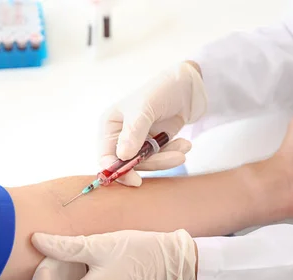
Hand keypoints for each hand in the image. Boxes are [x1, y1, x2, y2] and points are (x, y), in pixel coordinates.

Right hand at [102, 61, 206, 185]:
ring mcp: (138, 143)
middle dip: (153, 163)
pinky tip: (185, 144)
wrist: (187, 86)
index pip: (105, 157)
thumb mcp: (145, 108)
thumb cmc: (160, 90)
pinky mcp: (154, 146)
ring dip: (167, 158)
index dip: (116, 171)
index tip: (135, 179)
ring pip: (147, 164)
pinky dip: (173, 154)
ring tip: (185, 146)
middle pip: (128, 164)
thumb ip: (133, 132)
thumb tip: (122, 156)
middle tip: (175, 159)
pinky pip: (160, 159)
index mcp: (109, 126)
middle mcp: (120, 137)